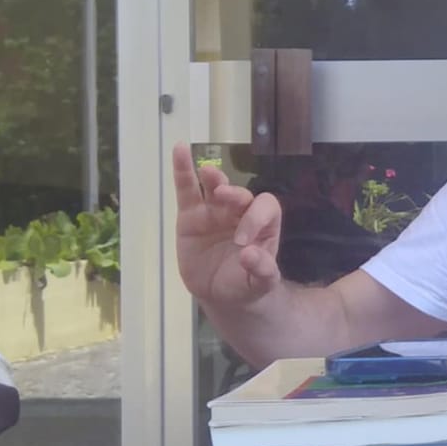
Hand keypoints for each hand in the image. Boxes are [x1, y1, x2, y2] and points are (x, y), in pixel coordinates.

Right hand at [172, 143, 283, 310]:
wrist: (221, 295)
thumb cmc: (245, 285)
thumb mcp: (259, 284)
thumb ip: (262, 271)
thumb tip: (250, 255)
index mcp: (263, 226)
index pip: (266, 208)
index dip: (256, 218)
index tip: (242, 242)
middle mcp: (240, 214)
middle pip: (241, 195)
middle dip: (234, 195)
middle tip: (224, 199)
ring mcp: (215, 212)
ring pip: (215, 187)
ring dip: (214, 178)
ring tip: (209, 172)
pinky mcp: (191, 215)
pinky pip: (187, 190)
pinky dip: (182, 170)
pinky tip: (179, 150)